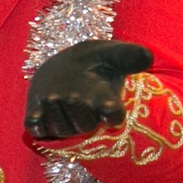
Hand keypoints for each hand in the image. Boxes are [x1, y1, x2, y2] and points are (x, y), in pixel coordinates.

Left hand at [24, 39, 153, 142]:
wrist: (65, 65)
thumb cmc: (95, 62)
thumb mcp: (111, 53)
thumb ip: (128, 55)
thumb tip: (148, 56)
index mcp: (106, 103)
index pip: (113, 116)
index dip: (111, 116)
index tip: (109, 111)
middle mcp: (85, 116)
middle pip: (84, 124)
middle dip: (78, 112)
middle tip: (73, 96)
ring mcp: (62, 120)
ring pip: (60, 127)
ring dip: (56, 115)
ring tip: (52, 97)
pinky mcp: (40, 119)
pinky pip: (38, 129)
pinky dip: (36, 126)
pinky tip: (35, 117)